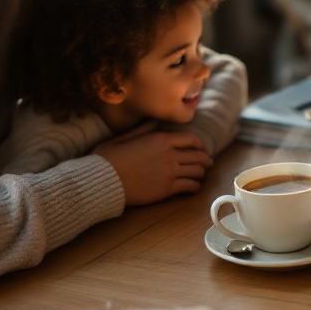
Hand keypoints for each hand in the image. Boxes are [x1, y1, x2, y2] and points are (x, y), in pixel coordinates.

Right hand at [94, 122, 212, 205]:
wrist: (103, 179)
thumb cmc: (109, 158)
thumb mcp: (124, 137)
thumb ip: (144, 129)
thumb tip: (155, 121)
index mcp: (160, 138)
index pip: (191, 139)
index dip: (199, 144)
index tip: (201, 148)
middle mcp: (169, 154)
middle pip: (198, 156)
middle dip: (205, 159)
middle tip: (207, 163)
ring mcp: (170, 171)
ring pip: (197, 171)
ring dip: (201, 173)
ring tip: (200, 175)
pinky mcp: (167, 188)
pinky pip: (190, 186)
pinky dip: (195, 187)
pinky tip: (193, 187)